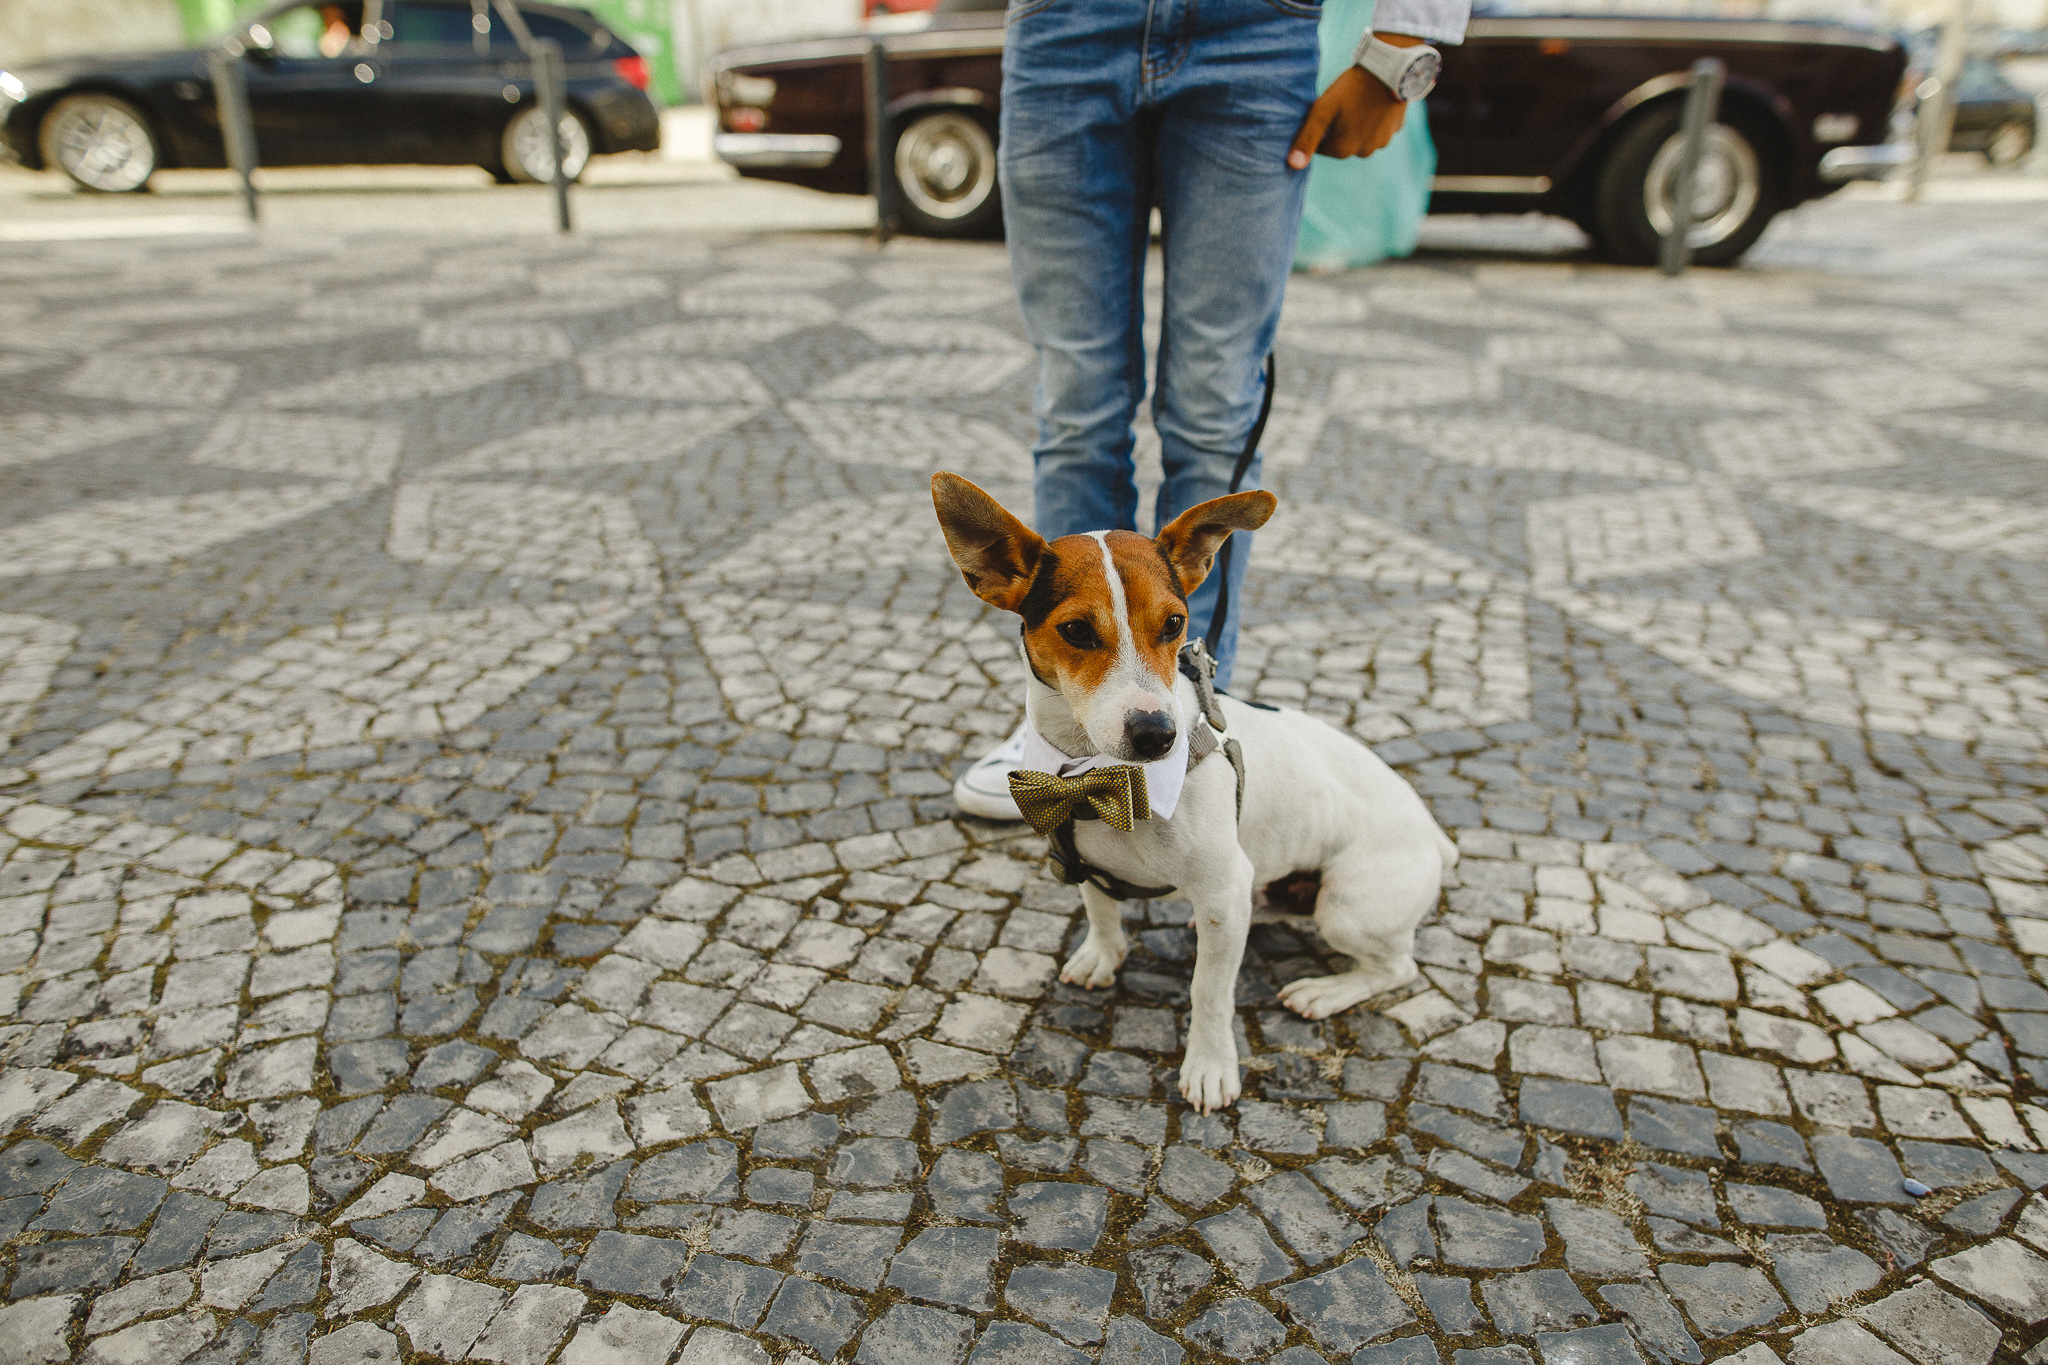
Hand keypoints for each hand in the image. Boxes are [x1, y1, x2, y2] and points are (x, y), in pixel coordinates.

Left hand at [1286, 34, 1425, 168]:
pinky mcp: (1396, 129)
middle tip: (1342, 105)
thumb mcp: (1322, 110)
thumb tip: (1293, 165)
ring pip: (1362, 137)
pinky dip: (1375, 120)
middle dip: (1339, 129)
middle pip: (1342, 144)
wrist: (1388, 70)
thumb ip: (1307, 138)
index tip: (1325, 112)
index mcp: (1342, 150)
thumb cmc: (1350, 89)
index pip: (1322, 147)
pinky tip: (1373, 103)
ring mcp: (1382, 142)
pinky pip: (1379, 129)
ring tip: (1358, 103)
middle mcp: (1363, 152)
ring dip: (1357, 126)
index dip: (1321, 129)